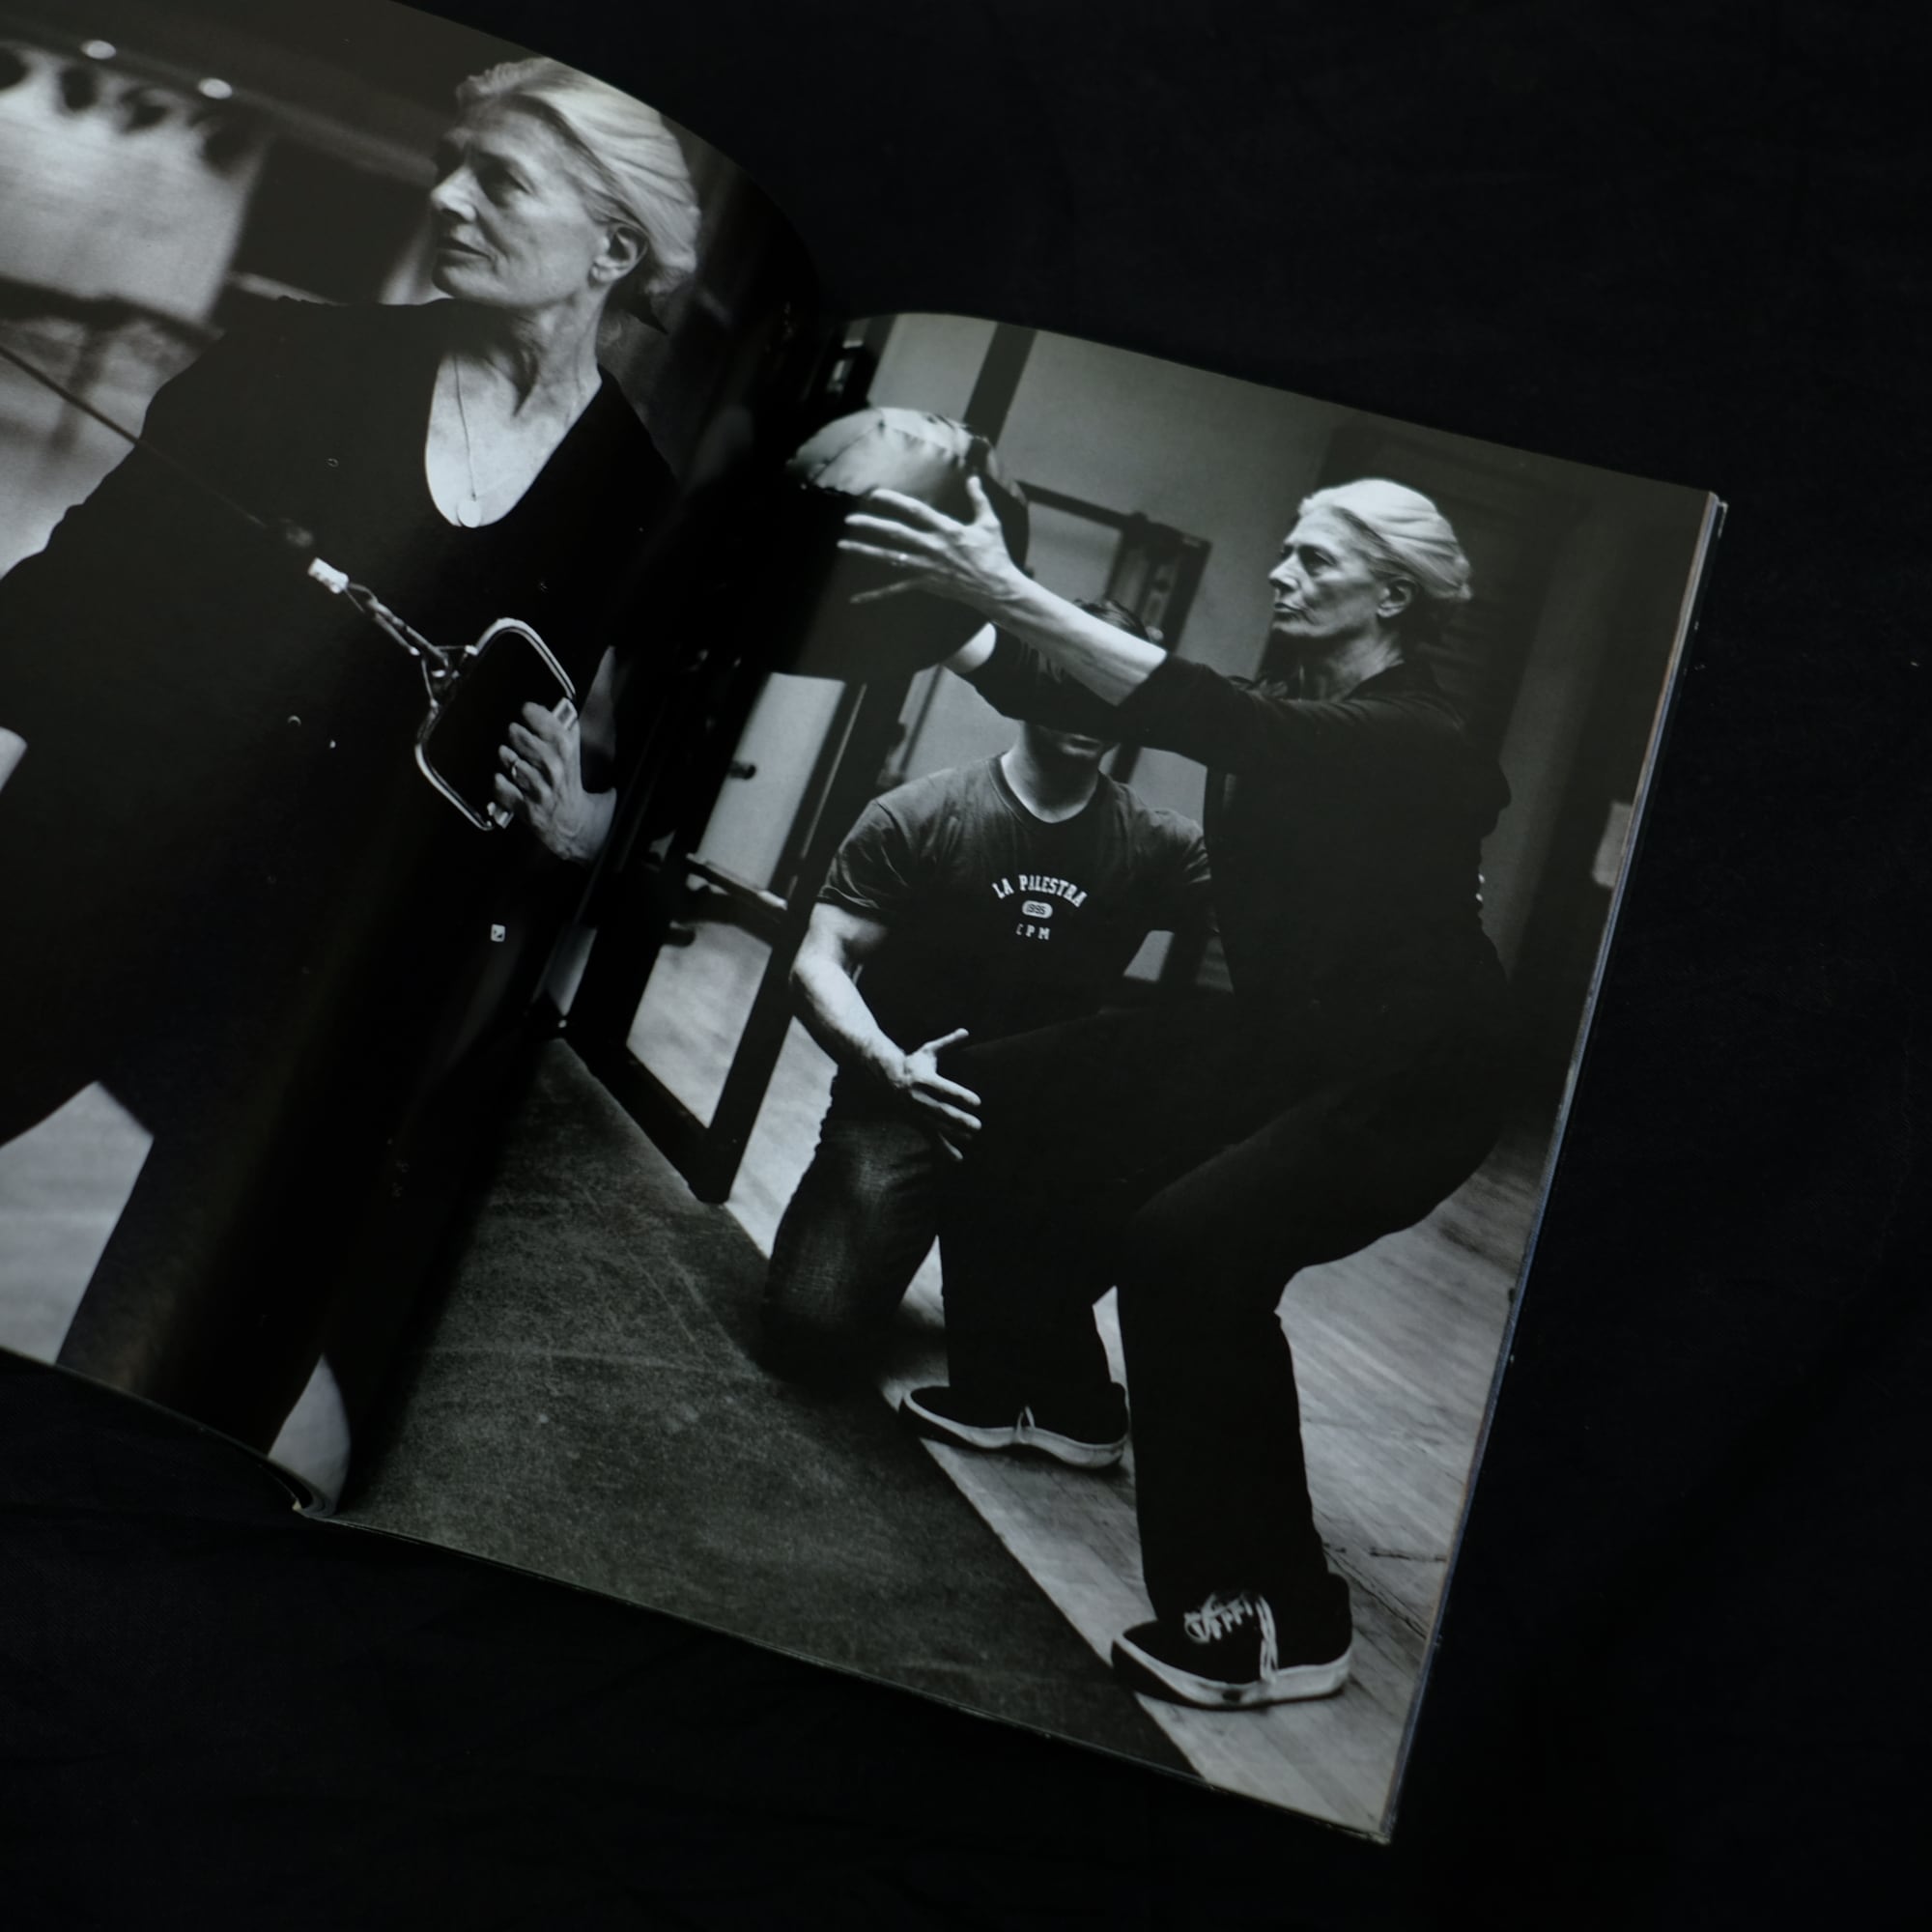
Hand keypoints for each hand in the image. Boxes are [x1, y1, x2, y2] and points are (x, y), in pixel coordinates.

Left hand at [494, 699, 607, 863]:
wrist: (578, 827)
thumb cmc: (573, 789)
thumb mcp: (576, 758)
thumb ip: (567, 733)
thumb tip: (556, 709)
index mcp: (568, 754)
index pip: (549, 724)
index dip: (534, 713)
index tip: (527, 710)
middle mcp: (554, 771)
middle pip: (524, 740)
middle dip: (515, 734)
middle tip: (514, 733)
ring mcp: (539, 790)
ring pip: (512, 763)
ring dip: (506, 756)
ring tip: (507, 754)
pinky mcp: (526, 808)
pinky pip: (503, 789)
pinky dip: (499, 782)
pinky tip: (503, 778)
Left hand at [838, 476, 1024, 612]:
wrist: (996, 588)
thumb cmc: (995, 555)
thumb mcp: (990, 523)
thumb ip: (978, 499)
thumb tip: (973, 478)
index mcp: (946, 529)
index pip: (915, 510)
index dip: (893, 501)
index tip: (874, 495)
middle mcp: (932, 547)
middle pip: (895, 533)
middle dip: (870, 525)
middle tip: (849, 519)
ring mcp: (926, 567)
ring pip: (889, 557)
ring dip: (865, 550)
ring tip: (843, 544)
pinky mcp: (924, 584)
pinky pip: (894, 590)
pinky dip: (873, 595)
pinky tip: (854, 598)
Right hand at [885, 1026, 980, 1160]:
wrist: (885, 1078)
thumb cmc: (913, 1063)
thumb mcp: (928, 1052)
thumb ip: (948, 1043)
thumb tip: (966, 1031)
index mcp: (923, 1080)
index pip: (945, 1089)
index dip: (961, 1095)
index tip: (978, 1101)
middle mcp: (919, 1098)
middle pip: (942, 1111)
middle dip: (960, 1120)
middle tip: (978, 1126)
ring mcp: (916, 1113)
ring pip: (937, 1126)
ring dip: (955, 1133)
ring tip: (971, 1135)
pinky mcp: (916, 1123)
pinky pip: (931, 1138)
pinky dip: (944, 1149)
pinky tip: (959, 1158)